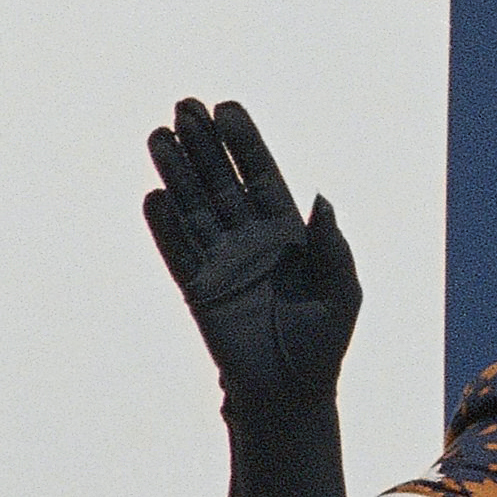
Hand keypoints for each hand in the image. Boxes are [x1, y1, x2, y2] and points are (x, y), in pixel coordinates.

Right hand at [144, 99, 361, 496]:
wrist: (291, 391)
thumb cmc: (324, 341)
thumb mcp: (343, 289)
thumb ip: (332, 243)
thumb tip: (320, 198)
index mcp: (287, 234)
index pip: (262, 176)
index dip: (244, 143)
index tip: (227, 109)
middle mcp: (249, 240)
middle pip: (221, 181)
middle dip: (204, 145)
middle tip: (184, 105)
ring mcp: (221, 262)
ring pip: (194, 207)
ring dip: (176, 172)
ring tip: (159, 134)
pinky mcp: (198, 289)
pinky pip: (177, 251)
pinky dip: (164, 226)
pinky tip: (153, 195)